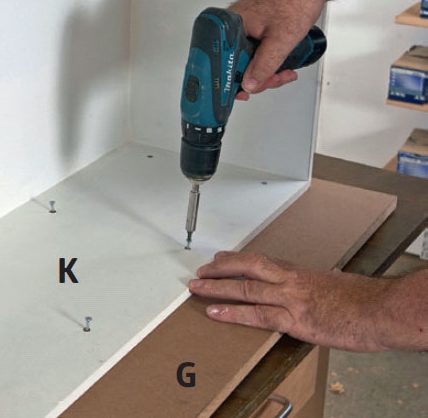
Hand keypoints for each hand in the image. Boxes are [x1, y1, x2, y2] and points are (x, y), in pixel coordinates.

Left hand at [188, 251, 392, 351]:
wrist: (381, 310)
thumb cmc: (364, 301)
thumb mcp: (333, 287)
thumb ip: (313, 289)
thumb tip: (310, 294)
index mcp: (299, 273)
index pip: (260, 260)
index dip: (236, 259)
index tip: (220, 259)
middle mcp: (290, 280)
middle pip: (246, 267)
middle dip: (219, 269)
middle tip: (200, 271)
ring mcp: (290, 298)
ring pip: (245, 288)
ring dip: (217, 287)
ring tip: (197, 288)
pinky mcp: (295, 320)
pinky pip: (257, 315)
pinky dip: (233, 313)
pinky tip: (216, 312)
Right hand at [230, 0, 321, 97]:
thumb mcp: (282, 39)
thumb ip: (264, 65)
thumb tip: (250, 84)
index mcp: (231, 24)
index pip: (222, 61)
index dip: (233, 80)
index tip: (242, 92)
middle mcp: (233, 23)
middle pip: (235, 61)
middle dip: (257, 76)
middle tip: (274, 79)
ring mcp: (243, 23)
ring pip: (247, 56)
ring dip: (265, 68)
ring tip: (283, 71)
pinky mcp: (254, 23)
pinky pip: (254, 47)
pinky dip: (267, 57)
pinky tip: (280, 59)